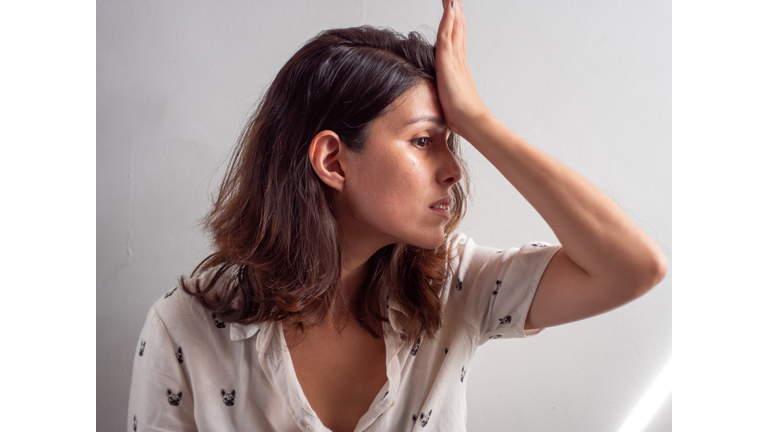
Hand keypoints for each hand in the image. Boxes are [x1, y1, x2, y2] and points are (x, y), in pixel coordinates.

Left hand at [436, 0, 488, 137]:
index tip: (454, 11)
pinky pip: (447, 34)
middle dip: (455, 12)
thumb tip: (445, 106)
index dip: (456, 25)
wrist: (472, 122)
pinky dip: (448, 19)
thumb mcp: (451, 103)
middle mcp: (459, 60)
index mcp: (459, 68)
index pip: (457, 40)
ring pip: (454, 27)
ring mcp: (455, 59)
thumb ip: (448, 97)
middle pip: (458, 29)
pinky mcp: (448, 62)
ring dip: (453, 10)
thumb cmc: (463, 118)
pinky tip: (450, 7)